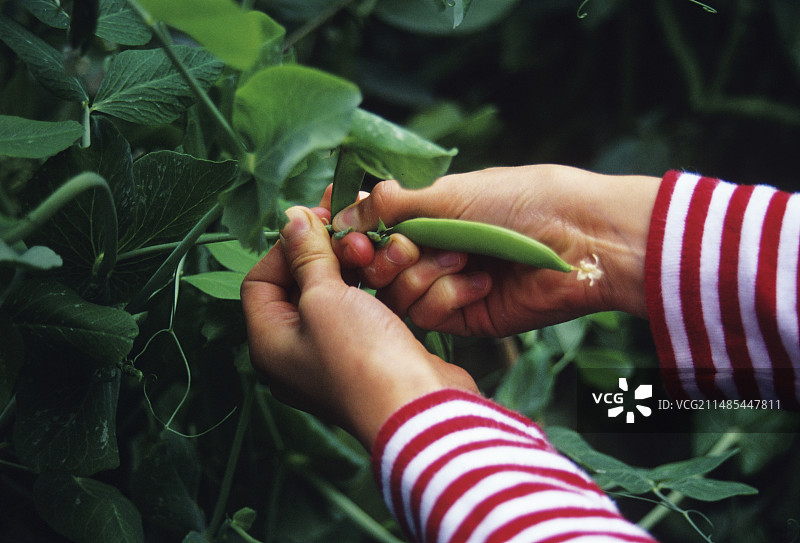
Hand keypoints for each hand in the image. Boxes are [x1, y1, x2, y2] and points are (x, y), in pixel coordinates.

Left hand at [241, 206, 477, 448]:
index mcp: (269, 343)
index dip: (284, 247)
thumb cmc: (361, 358)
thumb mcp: (324, 298)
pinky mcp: (366, 356)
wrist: (418, 408)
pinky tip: (385, 273)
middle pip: (295, 287)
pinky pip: (358, 313)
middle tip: (348, 232)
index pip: (259, 280)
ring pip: (331, 298)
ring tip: (370, 249)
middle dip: (320, 255)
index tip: (316, 222)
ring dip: (348, 270)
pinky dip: (368, 291)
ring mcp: (331, 357)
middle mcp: (294, 353)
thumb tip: (292, 218)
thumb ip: (307, 256)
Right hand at [329, 165, 659, 335]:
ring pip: (397, 294)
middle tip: (402, 249)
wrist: (580, 238)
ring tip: (461, 259)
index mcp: (431, 214)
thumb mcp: (450, 192)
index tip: (342, 236)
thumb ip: (393, 206)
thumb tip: (344, 211)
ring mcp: (449, 285)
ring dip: (422, 275)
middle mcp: (435, 250)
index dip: (356, 235)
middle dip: (384, 259)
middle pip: (378, 268)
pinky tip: (480, 282)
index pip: (375, 230)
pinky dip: (447, 296)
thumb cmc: (521, 200)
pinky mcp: (466, 317)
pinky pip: (428, 315)